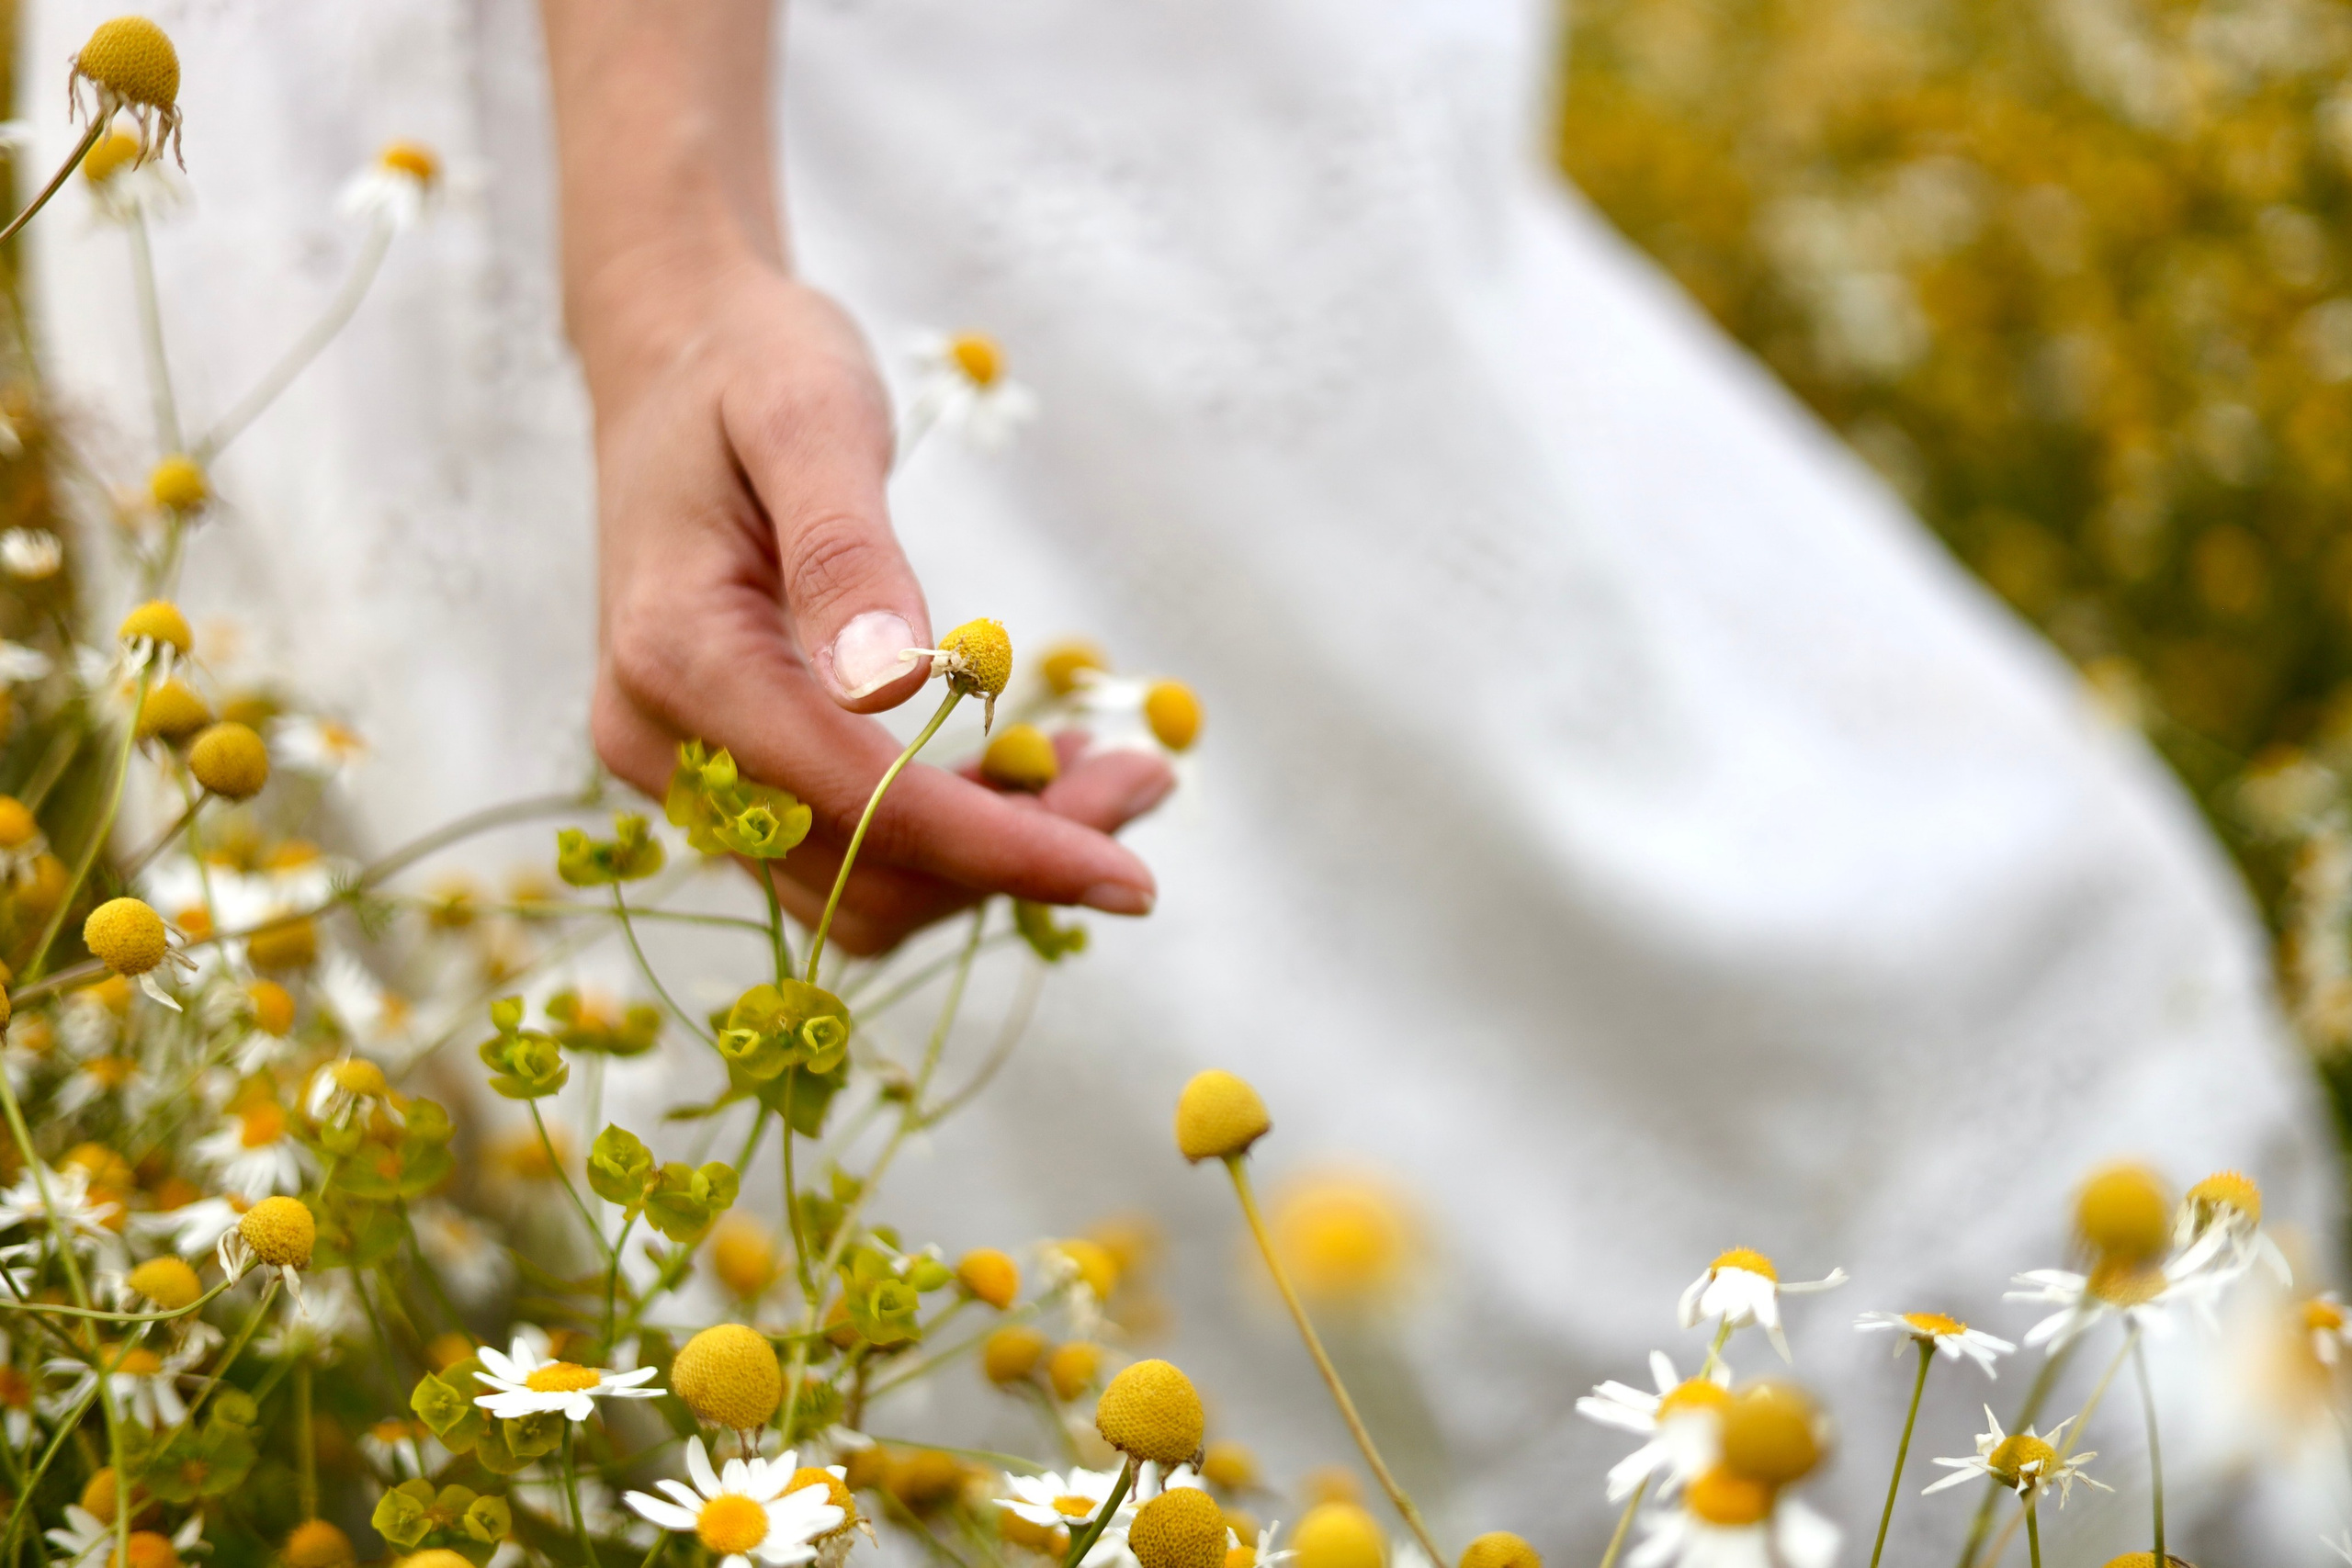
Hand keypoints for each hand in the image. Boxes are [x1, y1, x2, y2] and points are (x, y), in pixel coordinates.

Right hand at [580, 255, 1170, 953]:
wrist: (674, 359)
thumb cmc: (753, 369)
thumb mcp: (811, 419)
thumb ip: (846, 551)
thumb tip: (894, 684)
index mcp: (677, 656)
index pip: (858, 805)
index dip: (999, 853)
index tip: (1126, 875)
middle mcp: (658, 740)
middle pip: (863, 877)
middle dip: (1015, 859)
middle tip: (1143, 783)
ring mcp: (679, 769)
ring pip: (857, 890)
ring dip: (989, 862)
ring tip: (1105, 775)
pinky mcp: (718, 773)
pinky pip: (842, 853)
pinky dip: (948, 840)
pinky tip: (1032, 772)